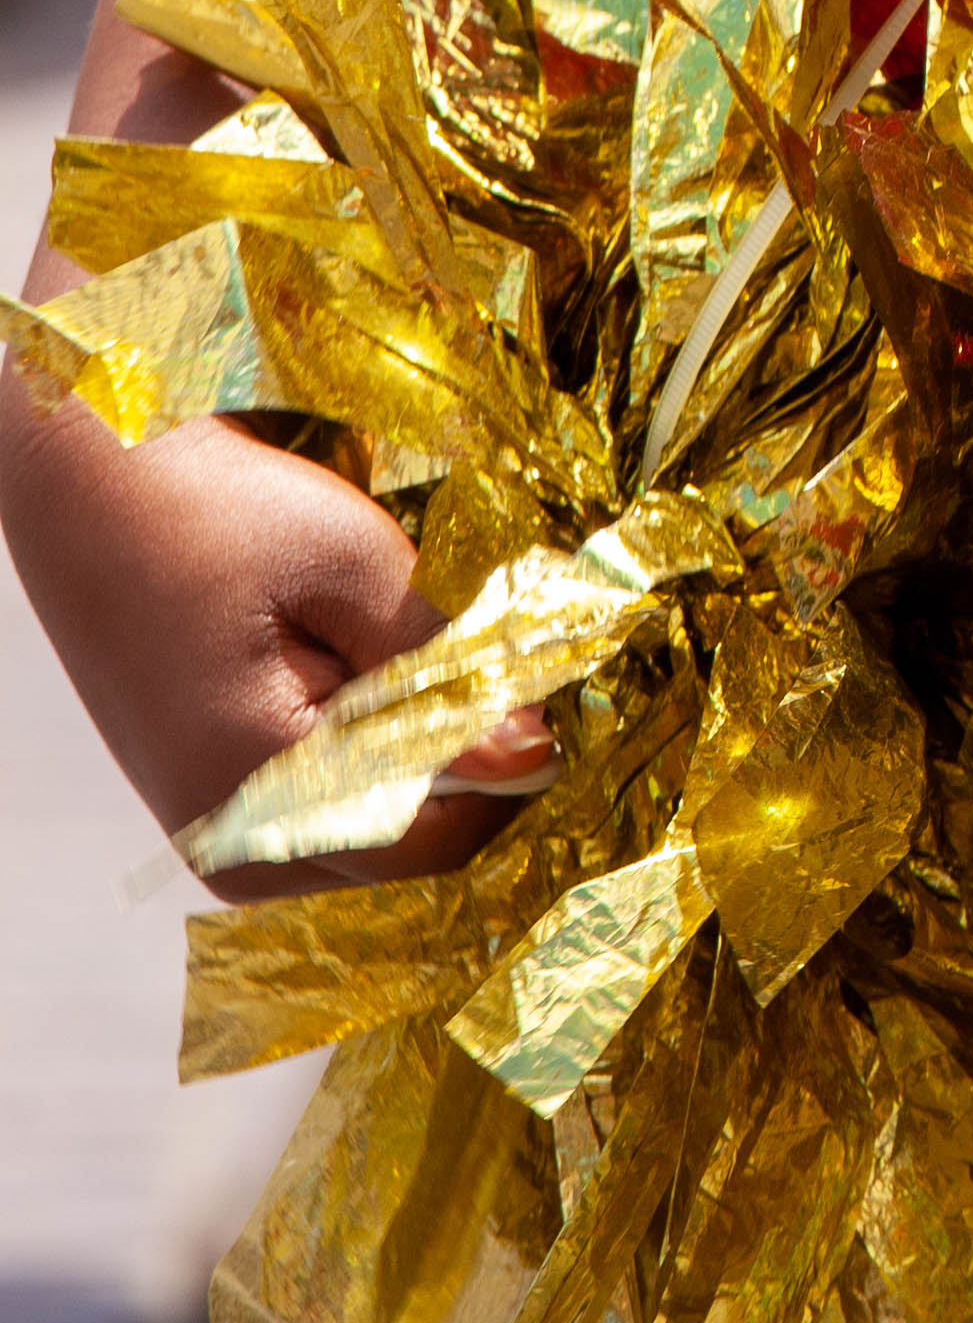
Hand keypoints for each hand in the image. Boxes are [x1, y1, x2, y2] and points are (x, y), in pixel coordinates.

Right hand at [0, 371, 544, 894]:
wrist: (87, 477)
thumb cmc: (202, 508)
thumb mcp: (350, 563)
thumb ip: (442, 663)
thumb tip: (529, 752)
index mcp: (254, 791)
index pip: (431, 839)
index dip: (505, 767)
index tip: (536, 687)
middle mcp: (225, 838)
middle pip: (401, 846)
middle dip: (455, 756)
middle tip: (453, 645)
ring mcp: (209, 825)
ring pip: (366, 826)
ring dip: (407, 749)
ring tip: (374, 642)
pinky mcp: (206, 795)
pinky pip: (320, 803)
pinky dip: (359, 743)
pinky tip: (342, 662)